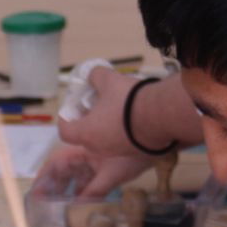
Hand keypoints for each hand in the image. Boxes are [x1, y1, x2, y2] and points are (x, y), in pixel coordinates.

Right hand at [37, 144, 154, 196]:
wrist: (158, 127)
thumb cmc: (133, 151)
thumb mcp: (113, 174)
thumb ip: (95, 189)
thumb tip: (78, 205)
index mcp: (82, 151)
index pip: (57, 164)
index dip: (45, 179)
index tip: (37, 195)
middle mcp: (88, 150)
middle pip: (67, 168)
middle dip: (57, 185)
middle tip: (49, 202)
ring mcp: (101, 153)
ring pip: (81, 170)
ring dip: (74, 186)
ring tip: (68, 204)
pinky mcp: (114, 158)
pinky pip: (95, 172)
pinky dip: (90, 184)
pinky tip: (89, 197)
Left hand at [58, 69, 200, 163]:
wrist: (162, 115)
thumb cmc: (128, 100)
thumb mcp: (108, 80)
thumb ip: (95, 76)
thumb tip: (91, 74)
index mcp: (87, 133)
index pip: (65, 132)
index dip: (65, 119)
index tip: (72, 108)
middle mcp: (100, 147)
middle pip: (85, 137)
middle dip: (87, 121)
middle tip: (96, 105)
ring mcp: (119, 152)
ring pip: (104, 140)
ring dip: (105, 126)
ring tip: (116, 108)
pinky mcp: (136, 151)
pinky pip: (122, 142)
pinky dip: (122, 131)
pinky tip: (132, 116)